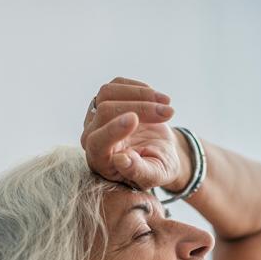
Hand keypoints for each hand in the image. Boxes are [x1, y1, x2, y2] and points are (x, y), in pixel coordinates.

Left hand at [80, 77, 184, 191]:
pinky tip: (156, 98)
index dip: (112, 130)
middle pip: (105, 112)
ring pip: (108, 93)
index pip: (96, 142)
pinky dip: (139, 87)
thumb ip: (138, 172)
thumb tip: (121, 160)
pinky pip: (117, 83)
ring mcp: (96, 115)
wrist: (160, 153)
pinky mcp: (107, 99)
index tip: (134, 120)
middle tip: (169, 113)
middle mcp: (92, 136)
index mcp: (100, 160)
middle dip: (140, 109)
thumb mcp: (154, 176)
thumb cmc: (156, 168)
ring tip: (166, 102)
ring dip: (140, 94)